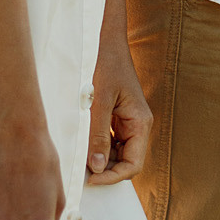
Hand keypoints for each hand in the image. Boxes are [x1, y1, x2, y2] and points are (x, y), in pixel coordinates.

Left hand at [86, 35, 152, 184]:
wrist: (104, 41)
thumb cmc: (105, 65)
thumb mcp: (99, 101)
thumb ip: (99, 135)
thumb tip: (98, 167)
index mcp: (140, 123)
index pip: (133, 165)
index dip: (112, 177)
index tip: (89, 179)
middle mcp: (138, 126)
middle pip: (126, 162)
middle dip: (105, 170)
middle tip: (79, 171)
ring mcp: (128, 122)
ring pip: (117, 154)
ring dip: (100, 160)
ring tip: (79, 159)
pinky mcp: (117, 117)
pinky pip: (110, 141)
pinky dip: (97, 147)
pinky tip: (82, 144)